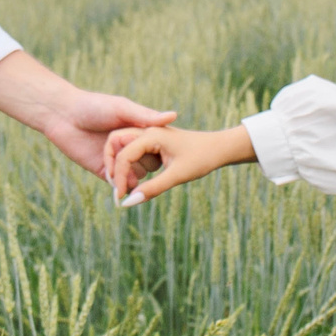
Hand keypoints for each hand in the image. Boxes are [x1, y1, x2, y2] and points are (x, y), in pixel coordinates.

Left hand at [0, 50, 175, 176]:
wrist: (62, 115)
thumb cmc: (93, 105)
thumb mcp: (122, 108)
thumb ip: (146, 115)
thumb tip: (173, 116)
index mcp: (138, 131)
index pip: (157, 147)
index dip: (160, 152)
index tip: (164, 154)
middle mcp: (130, 147)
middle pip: (149, 164)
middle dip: (147, 166)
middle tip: (145, 166)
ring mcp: (116, 160)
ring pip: (136, 176)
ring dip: (135, 179)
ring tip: (133, 180)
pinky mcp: (102, 170)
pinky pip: (117, 183)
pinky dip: (121, 186)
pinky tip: (122, 185)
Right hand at [104, 124, 256, 205]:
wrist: (220, 148)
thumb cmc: (201, 158)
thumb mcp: (177, 176)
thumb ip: (152, 189)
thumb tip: (128, 203)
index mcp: (151, 134)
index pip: (123, 156)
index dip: (118, 178)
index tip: (119, 199)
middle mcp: (147, 131)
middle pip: (118, 148)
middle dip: (115, 170)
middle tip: (118, 193)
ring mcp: (150, 135)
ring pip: (125, 150)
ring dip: (123, 169)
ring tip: (127, 190)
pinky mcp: (154, 142)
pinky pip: (135, 153)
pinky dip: (131, 167)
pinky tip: (136, 183)